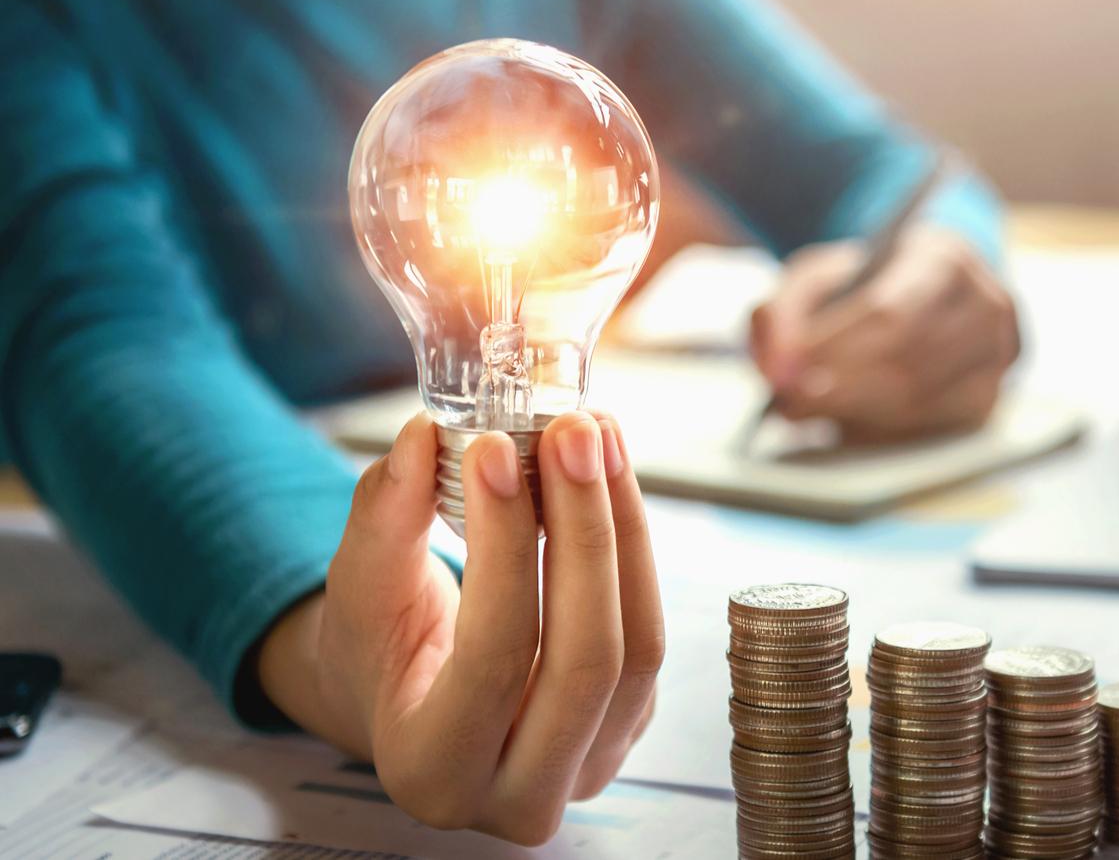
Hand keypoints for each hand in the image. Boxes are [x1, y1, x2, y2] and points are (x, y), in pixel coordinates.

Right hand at [257, 411, 662, 845]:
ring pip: (641, 646)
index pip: (493, 656)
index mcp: (433, 771)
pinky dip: (634, 544)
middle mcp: (519, 795)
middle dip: (587, 531)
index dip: (503, 547)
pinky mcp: (629, 725)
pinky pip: (650, 633)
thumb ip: (384, 518)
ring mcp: (587, 767)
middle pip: (589, 658)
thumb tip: (423, 437)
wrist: (410, 699)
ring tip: (597, 434)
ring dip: (624, 527)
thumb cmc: (377, 649)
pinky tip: (608, 473)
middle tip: (573, 431)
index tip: (495, 447)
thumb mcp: (359, 588)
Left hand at [749, 226, 1020, 441]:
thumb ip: (781, 312)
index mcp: (944, 256)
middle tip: (788, 400)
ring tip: (805, 410)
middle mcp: (986, 303)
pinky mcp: (987, 397)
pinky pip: (929, 427)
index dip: (833, 346)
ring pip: (917, 400)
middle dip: (838, 386)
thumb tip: (774, 368)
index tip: (786, 367)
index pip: (889, 311)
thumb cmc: (862, 287)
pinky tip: (843, 423)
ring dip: (852, 412)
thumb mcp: (815, 280)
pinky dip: (877, 431)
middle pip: (906, 361)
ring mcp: (995, 355)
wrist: (917, 295)